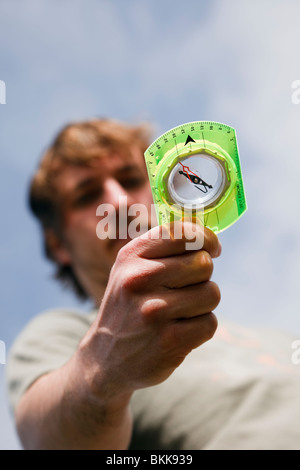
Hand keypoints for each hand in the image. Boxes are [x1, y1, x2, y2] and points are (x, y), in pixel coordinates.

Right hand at [80, 221, 220, 401]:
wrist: (105, 359)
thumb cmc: (129, 307)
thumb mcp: (131, 269)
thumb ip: (164, 248)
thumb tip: (210, 238)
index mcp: (131, 257)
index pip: (183, 233)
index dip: (206, 239)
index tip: (212, 249)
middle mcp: (139, 280)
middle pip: (203, 264)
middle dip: (201, 277)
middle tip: (184, 290)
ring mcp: (153, 311)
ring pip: (211, 293)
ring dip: (203, 304)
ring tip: (180, 313)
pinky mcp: (169, 341)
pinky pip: (209, 323)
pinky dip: (201, 328)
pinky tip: (179, 332)